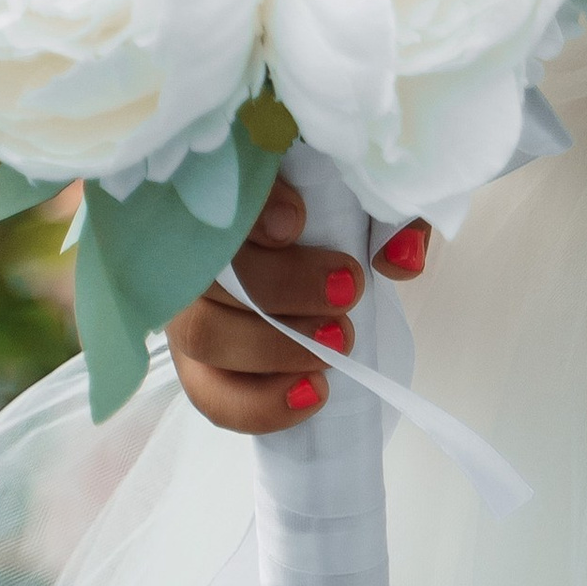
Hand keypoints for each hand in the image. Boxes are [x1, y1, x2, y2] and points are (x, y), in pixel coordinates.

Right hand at [164, 180, 433, 435]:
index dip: (248, 206)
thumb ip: (393, 218)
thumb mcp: (375, 203)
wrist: (329, 256)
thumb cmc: (343, 210)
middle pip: (206, 270)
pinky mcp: (198, 359)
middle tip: (347, 294)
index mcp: (235, 182)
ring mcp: (187, 305)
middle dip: (279, 288)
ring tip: (338, 343)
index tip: (296, 222)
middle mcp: (193, 243)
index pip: (219, 186)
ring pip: (201, 333)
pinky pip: (209, 393)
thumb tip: (399, 260)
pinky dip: (258, 403)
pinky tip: (313, 394)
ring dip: (271, 347)